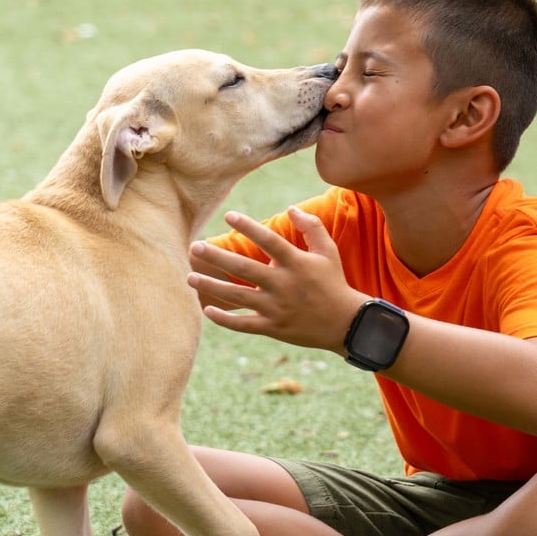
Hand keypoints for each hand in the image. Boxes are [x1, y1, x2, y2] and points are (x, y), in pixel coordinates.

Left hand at [187, 206, 367, 352]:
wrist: (346, 324)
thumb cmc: (334, 283)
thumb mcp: (328, 251)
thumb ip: (311, 227)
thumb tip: (290, 208)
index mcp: (296, 262)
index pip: (268, 240)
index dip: (248, 226)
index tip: (228, 215)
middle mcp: (283, 284)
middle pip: (243, 267)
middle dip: (216, 257)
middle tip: (194, 247)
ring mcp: (276, 307)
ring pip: (237, 296)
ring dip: (211, 286)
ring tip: (189, 278)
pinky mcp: (273, 327)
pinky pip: (243, 324)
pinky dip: (224, 319)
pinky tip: (207, 309)